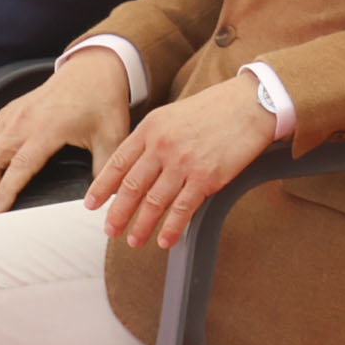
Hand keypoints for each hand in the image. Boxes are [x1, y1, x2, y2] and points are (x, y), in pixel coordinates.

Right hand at [0, 48, 132, 210]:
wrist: (94, 70)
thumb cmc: (102, 101)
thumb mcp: (112, 137)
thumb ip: (105, 168)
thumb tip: (101, 195)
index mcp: (47, 129)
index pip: (18, 167)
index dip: (5, 192)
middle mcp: (23, 121)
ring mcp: (13, 113)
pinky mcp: (9, 109)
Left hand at [87, 74, 281, 248]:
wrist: (252, 103)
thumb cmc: (216, 108)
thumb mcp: (173, 115)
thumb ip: (153, 138)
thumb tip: (136, 165)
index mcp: (150, 129)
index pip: (118, 163)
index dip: (102, 187)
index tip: (92, 205)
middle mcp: (162, 146)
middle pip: (132, 187)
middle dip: (118, 213)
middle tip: (111, 230)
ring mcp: (184, 163)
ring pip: (154, 202)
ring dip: (142, 225)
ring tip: (135, 240)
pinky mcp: (207, 177)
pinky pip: (184, 208)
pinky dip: (172, 227)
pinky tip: (166, 240)